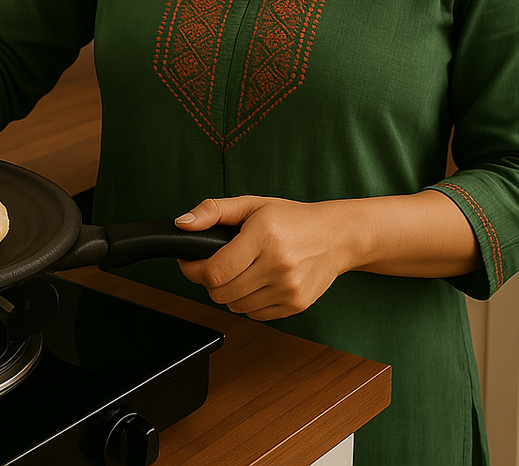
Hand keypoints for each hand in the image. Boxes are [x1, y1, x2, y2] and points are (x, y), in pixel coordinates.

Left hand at [174, 196, 356, 320]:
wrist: (336, 236)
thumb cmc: (293, 219)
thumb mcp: (252, 204)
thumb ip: (213, 211)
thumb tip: (182, 224)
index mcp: (264, 237)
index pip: (214, 271)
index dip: (193, 270)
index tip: (189, 262)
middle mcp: (278, 265)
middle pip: (220, 293)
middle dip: (209, 281)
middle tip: (215, 265)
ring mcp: (288, 288)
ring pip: (235, 306)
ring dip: (228, 292)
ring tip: (239, 272)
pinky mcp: (295, 305)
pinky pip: (255, 314)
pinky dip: (248, 302)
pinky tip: (257, 282)